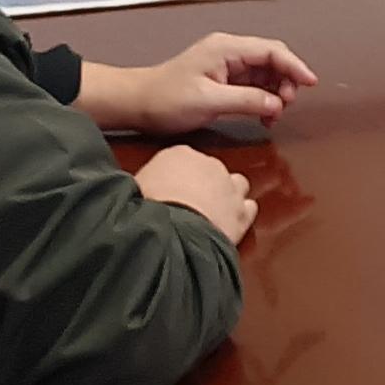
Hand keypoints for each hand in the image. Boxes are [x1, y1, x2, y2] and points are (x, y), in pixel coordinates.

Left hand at [85, 33, 319, 135]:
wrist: (137, 103)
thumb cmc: (166, 99)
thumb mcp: (208, 102)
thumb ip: (246, 101)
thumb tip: (277, 104)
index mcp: (226, 48)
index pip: (271, 51)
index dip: (295, 66)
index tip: (310, 83)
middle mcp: (229, 51)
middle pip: (272, 60)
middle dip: (286, 81)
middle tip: (286, 106)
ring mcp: (226, 65)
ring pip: (265, 74)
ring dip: (275, 93)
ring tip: (273, 115)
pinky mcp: (223, 79)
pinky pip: (253, 85)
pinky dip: (262, 99)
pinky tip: (263, 115)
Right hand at [134, 145, 256, 244]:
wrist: (173, 231)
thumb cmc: (149, 208)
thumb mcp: (134, 188)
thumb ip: (145, 182)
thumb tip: (138, 188)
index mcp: (179, 154)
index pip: (181, 159)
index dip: (176, 176)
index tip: (169, 190)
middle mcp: (208, 164)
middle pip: (210, 170)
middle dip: (203, 184)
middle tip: (189, 204)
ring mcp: (229, 186)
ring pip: (236, 184)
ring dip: (227, 196)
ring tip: (212, 213)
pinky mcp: (242, 211)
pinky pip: (249, 207)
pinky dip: (241, 215)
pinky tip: (229, 224)